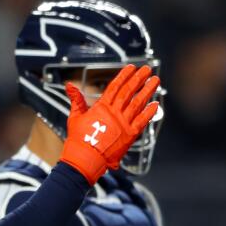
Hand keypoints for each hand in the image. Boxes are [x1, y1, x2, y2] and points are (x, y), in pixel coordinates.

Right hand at [59, 64, 160, 183]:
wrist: (85, 158)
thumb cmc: (79, 140)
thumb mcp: (75, 116)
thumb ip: (76, 100)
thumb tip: (69, 86)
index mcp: (101, 107)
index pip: (115, 86)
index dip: (124, 75)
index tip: (132, 67)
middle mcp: (114, 112)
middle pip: (129, 91)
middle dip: (139, 78)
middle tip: (147, 69)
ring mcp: (123, 123)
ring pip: (138, 103)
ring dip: (148, 90)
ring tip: (155, 81)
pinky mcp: (130, 135)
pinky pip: (143, 121)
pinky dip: (150, 112)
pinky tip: (156, 104)